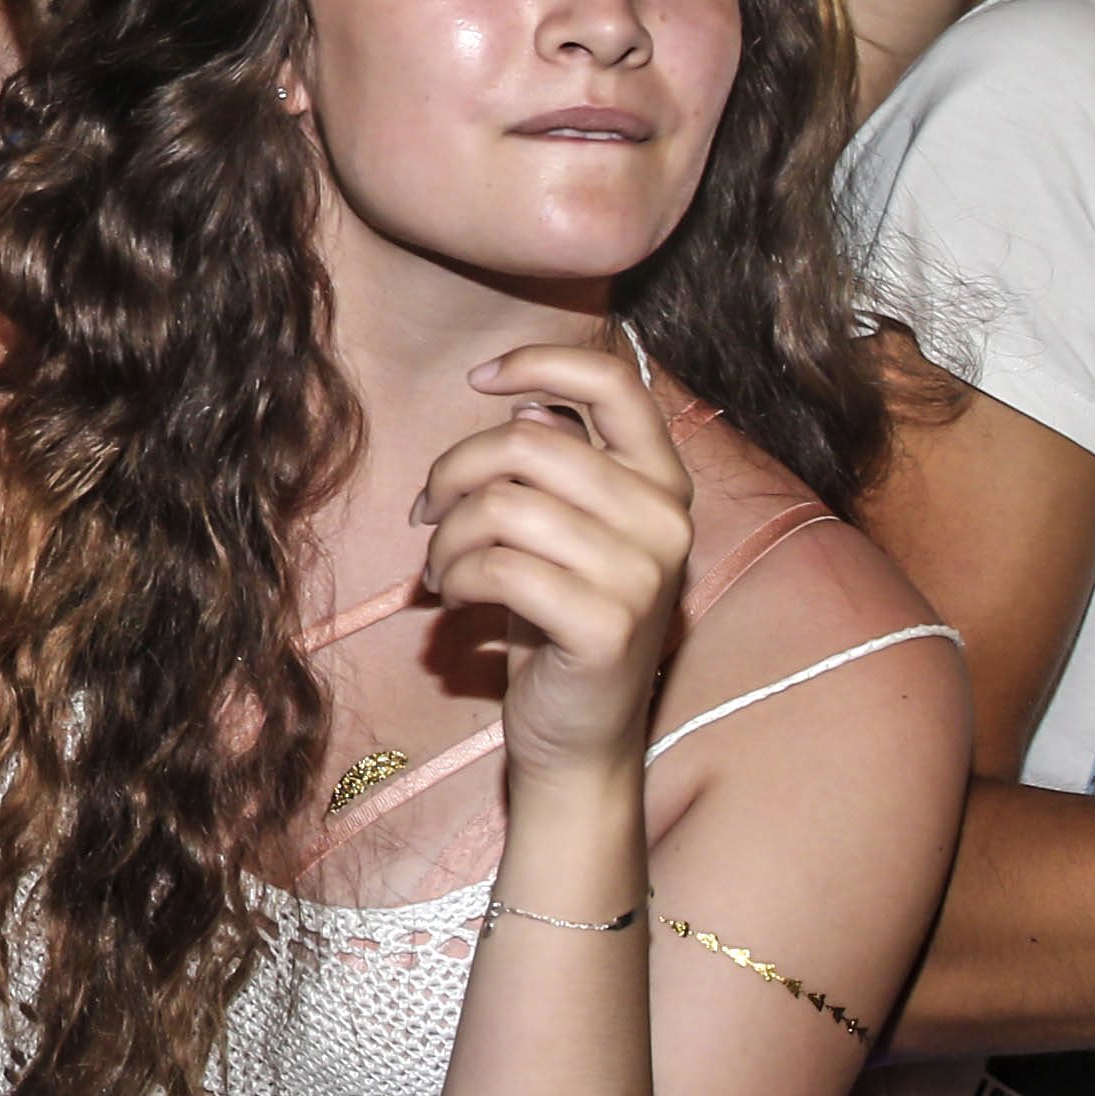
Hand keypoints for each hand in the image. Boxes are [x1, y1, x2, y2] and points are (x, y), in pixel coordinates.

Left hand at [418, 331, 694, 783]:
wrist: (578, 734)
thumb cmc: (556, 616)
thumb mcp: (561, 529)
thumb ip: (558, 464)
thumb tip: (521, 403)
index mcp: (661, 483)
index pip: (615, 382)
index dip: (539, 361)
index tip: (477, 381)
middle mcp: (667, 521)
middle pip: (526, 445)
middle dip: (453, 473)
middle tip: (427, 513)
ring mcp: (643, 575)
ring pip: (502, 506)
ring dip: (446, 537)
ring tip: (439, 567)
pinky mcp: (606, 626)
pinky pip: (497, 567)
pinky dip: (452, 578)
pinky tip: (451, 598)